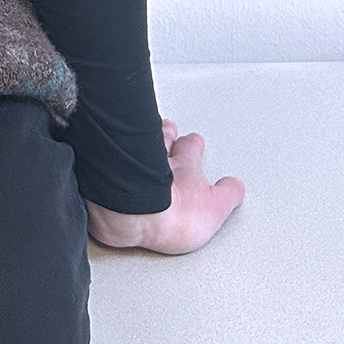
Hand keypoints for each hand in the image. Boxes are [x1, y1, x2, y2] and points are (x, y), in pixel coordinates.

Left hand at [84, 118, 244, 255]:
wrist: (134, 215)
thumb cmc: (170, 215)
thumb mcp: (214, 208)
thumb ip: (227, 195)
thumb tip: (236, 187)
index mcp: (181, 168)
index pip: (190, 148)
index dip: (194, 144)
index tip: (196, 140)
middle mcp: (154, 162)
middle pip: (160, 138)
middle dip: (165, 132)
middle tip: (168, 128)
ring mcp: (130, 167)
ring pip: (137, 142)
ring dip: (141, 136)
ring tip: (141, 131)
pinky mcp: (107, 180)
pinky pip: (109, 160)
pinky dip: (111, 155)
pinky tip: (106, 158)